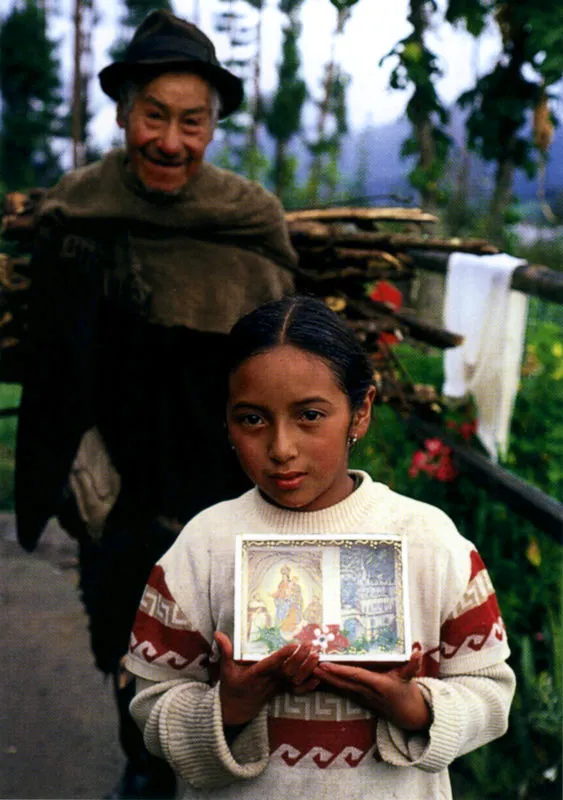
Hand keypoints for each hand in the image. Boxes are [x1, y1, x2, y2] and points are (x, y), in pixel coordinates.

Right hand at [214, 632, 319, 725]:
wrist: (236, 709)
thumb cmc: (231, 686)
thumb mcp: (225, 669)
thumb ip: (225, 650)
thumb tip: (217, 633)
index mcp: (255, 674)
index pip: (271, 664)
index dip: (283, 655)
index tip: (293, 645)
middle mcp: (268, 681)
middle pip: (287, 670)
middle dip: (300, 657)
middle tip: (311, 644)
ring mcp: (276, 687)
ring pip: (294, 679)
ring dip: (306, 668)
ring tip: (317, 656)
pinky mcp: (280, 691)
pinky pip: (296, 689)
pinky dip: (308, 686)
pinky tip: (318, 678)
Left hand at [313, 653, 430, 731]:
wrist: (408, 716)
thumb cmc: (407, 693)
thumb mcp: (410, 678)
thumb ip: (412, 664)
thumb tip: (418, 650)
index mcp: (378, 684)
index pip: (356, 676)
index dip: (340, 671)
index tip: (326, 664)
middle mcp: (367, 692)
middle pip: (343, 683)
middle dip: (327, 675)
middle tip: (310, 665)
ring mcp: (362, 698)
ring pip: (341, 689)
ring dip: (325, 681)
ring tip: (310, 670)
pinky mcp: (360, 700)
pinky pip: (343, 693)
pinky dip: (331, 687)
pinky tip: (319, 682)